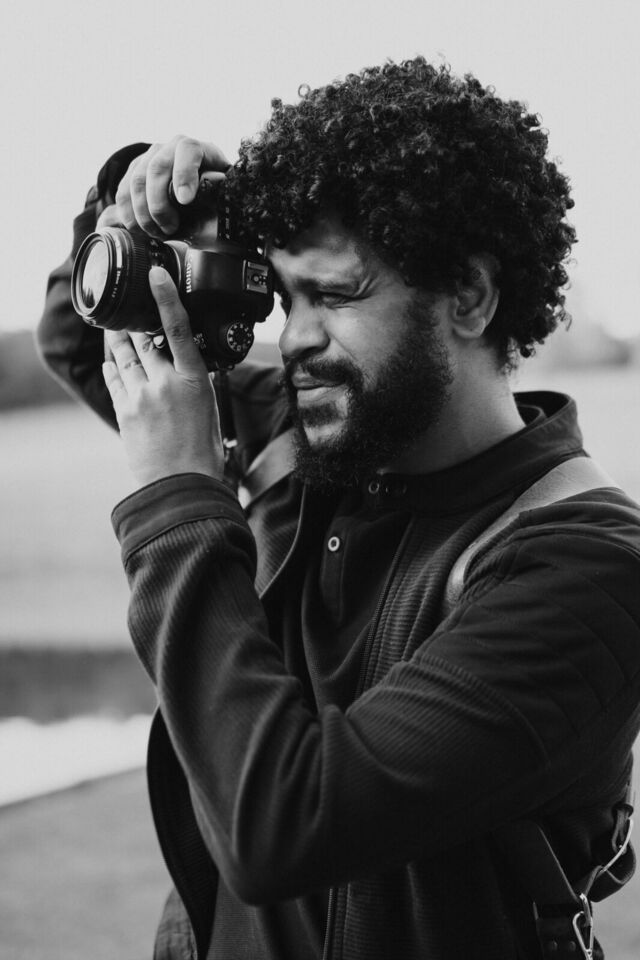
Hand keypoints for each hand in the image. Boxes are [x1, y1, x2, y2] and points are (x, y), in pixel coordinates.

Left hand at [103, 266, 223, 488]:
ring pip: (124, 356)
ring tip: (116, 332)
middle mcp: (166, 382)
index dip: (166, 297)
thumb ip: (190, 382)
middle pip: (143, 340)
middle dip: (134, 325)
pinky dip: (113, 367)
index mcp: (195, 380)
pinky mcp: (124, 410)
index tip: (156, 274)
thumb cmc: (202, 450)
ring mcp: (142, 395)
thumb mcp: (207, 407)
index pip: (179, 327)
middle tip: (130, 313)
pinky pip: (114, 378)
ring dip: (118, 342)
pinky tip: (113, 364)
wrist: (181, 483)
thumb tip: (178, 366)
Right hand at [115, 135, 229, 238]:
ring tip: (158, 233)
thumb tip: (214, 195)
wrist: (199, 194)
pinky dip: (129, 215)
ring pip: (136, 181)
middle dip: (160, 205)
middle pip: (156, 168)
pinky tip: (141, 230)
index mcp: (198, 149)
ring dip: (144, 214)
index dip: (184, 174)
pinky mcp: (134, 172)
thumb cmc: (214, 198)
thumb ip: (218, 195)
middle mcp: (171, 148)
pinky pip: (123, 192)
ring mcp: (150, 157)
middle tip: (170, 229)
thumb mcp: (222, 196)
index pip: (188, 150)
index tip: (185, 201)